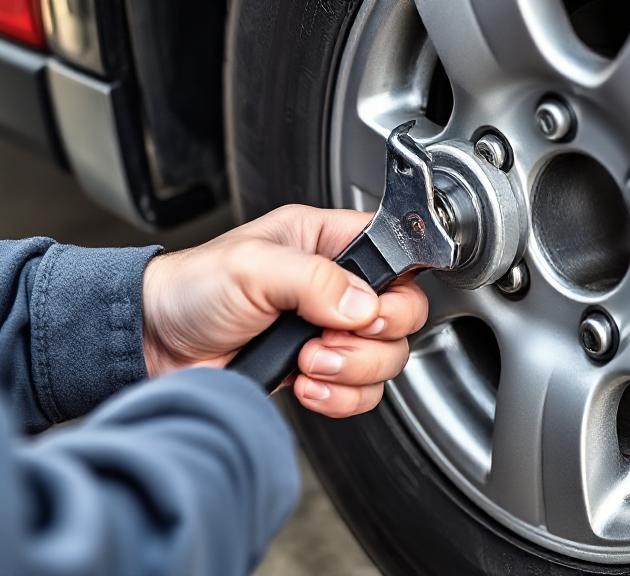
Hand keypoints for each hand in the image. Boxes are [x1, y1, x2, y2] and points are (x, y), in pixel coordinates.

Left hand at [142, 204, 428, 417]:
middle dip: (369, 339)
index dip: (396, 288)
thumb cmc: (190, 289)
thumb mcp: (250, 267)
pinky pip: (361, 393)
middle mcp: (337, 286)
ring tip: (306, 362)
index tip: (369, 310)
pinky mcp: (319, 372)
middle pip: (402, 317)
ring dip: (350, 371)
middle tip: (325, 338)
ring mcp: (330, 332)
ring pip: (386, 360)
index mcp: (327, 242)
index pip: (397, 258)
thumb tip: (362, 305)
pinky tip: (303, 385)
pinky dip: (339, 398)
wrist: (155, 346)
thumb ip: (313, 279)